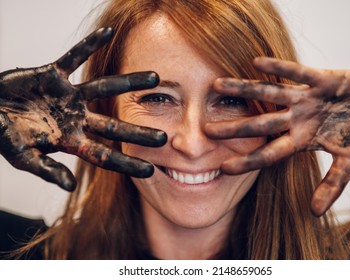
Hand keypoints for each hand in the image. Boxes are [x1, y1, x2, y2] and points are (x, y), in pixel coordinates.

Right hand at [0, 27, 166, 190]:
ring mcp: (68, 95)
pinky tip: (108, 32)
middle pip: (113, 125)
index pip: (104, 155)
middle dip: (137, 131)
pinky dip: (88, 44)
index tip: (151, 171)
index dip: (126, 163)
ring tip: (155, 77)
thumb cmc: (5, 135)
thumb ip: (47, 170)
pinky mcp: (53, 74)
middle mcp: (76, 117)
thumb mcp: (23, 157)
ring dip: (129, 82)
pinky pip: (73, 56)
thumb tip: (71, 185)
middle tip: (164, 137)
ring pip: (105, 87)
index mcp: (71, 140)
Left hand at [205, 57, 349, 215]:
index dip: (247, 161)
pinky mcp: (321, 79)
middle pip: (260, 124)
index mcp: (302, 140)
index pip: (269, 153)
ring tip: (217, 86)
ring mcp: (306, 99)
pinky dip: (280, 68)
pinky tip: (256, 62)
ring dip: (244, 90)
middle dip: (235, 128)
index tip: (222, 168)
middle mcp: (297, 119)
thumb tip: (314, 212)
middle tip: (205, 130)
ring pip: (269, 94)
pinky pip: (297, 73)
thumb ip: (332, 185)